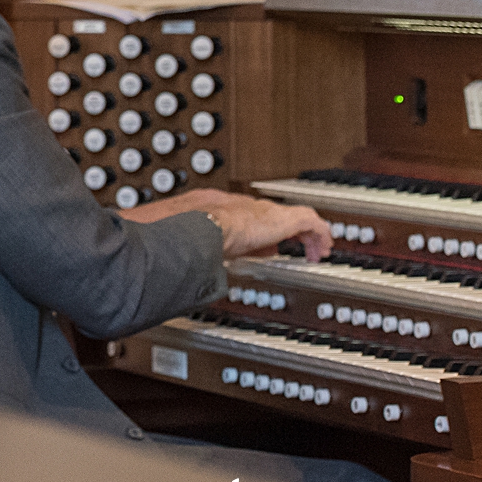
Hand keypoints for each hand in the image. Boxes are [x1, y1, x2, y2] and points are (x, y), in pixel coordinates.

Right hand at [119, 188, 331, 261]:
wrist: (189, 229)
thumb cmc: (170, 235)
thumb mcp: (164, 246)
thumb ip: (167, 255)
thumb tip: (160, 277)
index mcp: (204, 207)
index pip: (233, 214)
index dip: (246, 229)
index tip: (254, 245)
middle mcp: (231, 205)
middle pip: (260, 213)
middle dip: (273, 229)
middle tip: (281, 246)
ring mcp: (254, 211)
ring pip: (286, 215)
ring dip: (300, 232)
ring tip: (311, 250)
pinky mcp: (276, 220)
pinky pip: (308, 222)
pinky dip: (317, 234)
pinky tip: (321, 250)